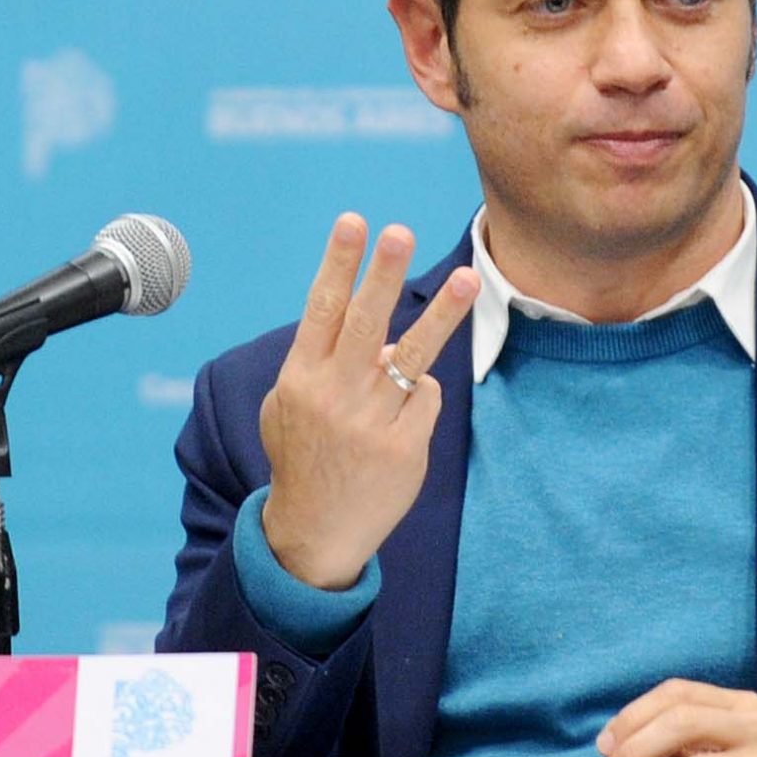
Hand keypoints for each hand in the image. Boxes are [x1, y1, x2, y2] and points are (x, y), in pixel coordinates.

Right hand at [257, 214, 478, 590]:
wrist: (314, 533)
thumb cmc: (303, 456)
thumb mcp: (286, 407)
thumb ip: (318, 363)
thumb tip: (369, 332)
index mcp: (301, 378)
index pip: (322, 309)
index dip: (339, 263)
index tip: (354, 222)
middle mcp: (334, 396)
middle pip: (366, 323)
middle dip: (383, 274)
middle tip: (400, 232)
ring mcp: (371, 423)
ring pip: (414, 356)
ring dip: (443, 314)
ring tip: (470, 278)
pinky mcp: (404, 449)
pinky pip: (426, 398)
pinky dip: (419, 397)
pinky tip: (399, 419)